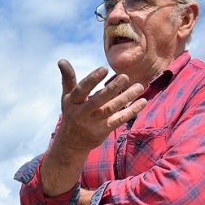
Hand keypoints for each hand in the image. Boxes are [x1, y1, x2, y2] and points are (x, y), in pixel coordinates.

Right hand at [40, 60, 146, 196]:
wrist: (71, 143)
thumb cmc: (72, 114)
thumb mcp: (67, 98)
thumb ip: (68, 79)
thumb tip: (61, 60)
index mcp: (72, 102)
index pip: (81, 90)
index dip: (92, 80)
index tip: (104, 69)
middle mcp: (81, 113)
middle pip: (98, 100)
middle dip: (112, 89)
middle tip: (125, 76)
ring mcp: (92, 123)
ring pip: (111, 109)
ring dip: (126, 97)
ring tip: (139, 86)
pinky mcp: (103, 131)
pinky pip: (119, 119)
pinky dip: (132, 111)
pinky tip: (143, 101)